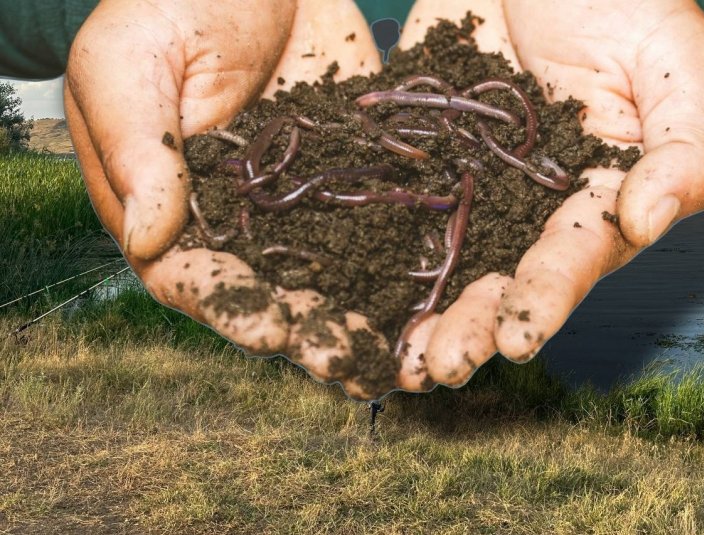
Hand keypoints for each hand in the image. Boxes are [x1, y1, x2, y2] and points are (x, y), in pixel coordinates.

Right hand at [64, 0, 405, 399]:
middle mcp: (240, 217)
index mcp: (172, 205)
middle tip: (349, 361)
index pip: (194, 278)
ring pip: (330, 271)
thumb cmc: (169, 0)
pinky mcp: (350, 173)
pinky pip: (376, 221)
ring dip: (362, 315)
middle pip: (271, 292)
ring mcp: (299, 200)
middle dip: (309, 331)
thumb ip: (138, 146)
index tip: (272, 330)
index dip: (232, 310)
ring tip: (400, 352)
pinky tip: (437, 290)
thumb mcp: (130, 63)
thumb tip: (148, 238)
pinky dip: (403, 259)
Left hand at [395, 0, 703, 387]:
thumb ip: (686, 149)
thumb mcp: (676, 65)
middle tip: (440, 365)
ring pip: (439, 260)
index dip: (546, 300)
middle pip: (498, 278)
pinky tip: (338, 287)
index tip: (517, 339)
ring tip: (393, 356)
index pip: (572, 259)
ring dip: (415, 311)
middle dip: (471, 326)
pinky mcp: (415, 159)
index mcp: (592, 198)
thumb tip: (648, 223)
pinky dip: (362, 247)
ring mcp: (466, 185)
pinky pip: (388, 206)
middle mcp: (525, 207)